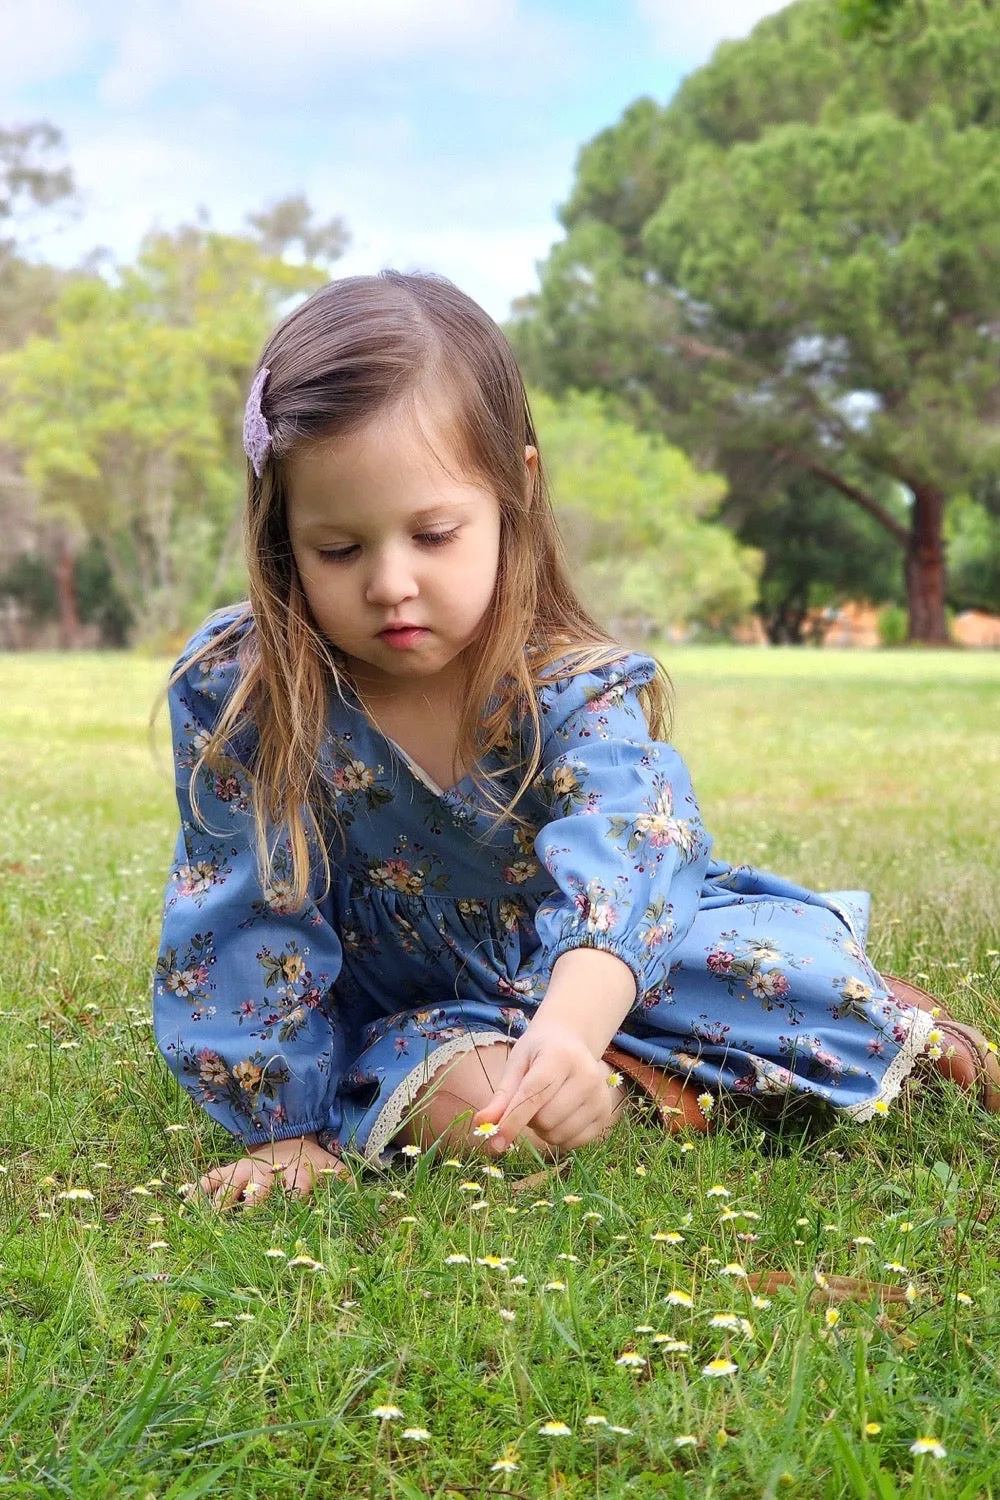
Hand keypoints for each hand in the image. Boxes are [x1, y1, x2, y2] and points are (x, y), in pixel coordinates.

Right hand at [185, 1132, 352, 1210]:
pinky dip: (196, 1192)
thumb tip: (358, 1194)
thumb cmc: (309, 1164)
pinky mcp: (229, 1170)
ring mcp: (245, 1170)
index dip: (295, 1198)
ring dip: (221, 1205)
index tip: (291, 1216)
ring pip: (230, 1185)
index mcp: (294, 1173)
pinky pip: (208, 1180)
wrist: (288, 1140)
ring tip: (211, 1226)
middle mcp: (267, 1172)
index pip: (296, 1186)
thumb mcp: (331, 1169)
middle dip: (253, 1208)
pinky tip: (185, 1209)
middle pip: (259, 1189)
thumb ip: (344, 1181)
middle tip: (245, 1228)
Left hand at [472, 1024, 624, 1153]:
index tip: (494, 1141)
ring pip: (558, 1135)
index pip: (533, 1095)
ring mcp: (601, 1096)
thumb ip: (501, 1097)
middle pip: (546, 1120)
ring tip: (546, 1106)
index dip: (512, 1120)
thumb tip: (481, 1125)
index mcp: (561, 1056)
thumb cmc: (539, 1053)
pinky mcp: (606, 1114)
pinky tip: (560, 1116)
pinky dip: (559, 1137)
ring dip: (542, 1130)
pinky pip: (573, 1143)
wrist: (571, 1042)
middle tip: (530, 1102)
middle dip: (528, 1119)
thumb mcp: (516, 1065)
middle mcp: (588, 1076)